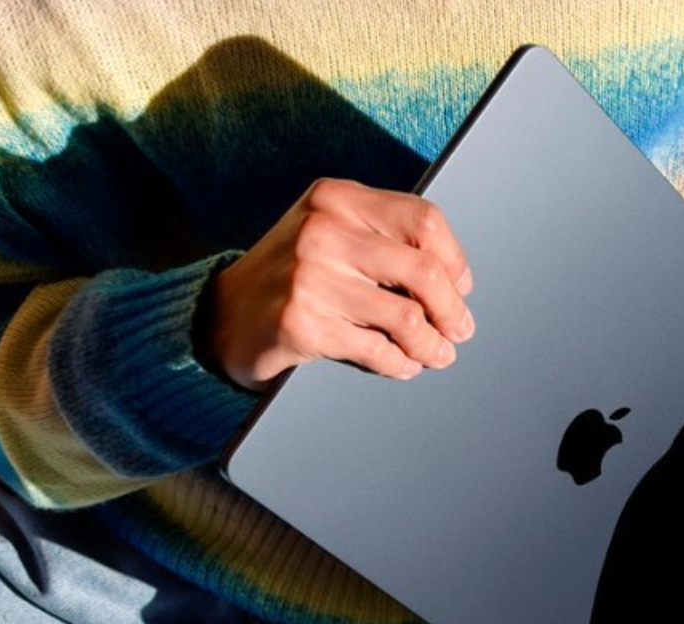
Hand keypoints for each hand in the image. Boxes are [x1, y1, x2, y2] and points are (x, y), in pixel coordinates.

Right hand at [197, 177, 475, 391]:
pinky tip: (403, 365)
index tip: (461, 287)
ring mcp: (309, 277)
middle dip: (451, 309)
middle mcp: (322, 230)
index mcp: (336, 198)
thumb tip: (454, 279)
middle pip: (422, 271)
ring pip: (405, 317)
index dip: (454, 260)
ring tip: (438, 354)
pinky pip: (375, 349)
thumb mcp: (330, 233)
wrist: (223, 315)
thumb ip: (382, 239)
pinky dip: (399, 363)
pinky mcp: (301, 323)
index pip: (423, 221)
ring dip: (431, 345)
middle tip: (459, 329)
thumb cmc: (291, 275)